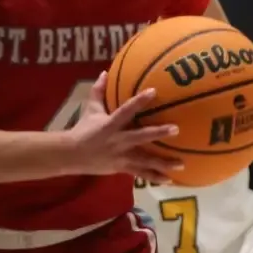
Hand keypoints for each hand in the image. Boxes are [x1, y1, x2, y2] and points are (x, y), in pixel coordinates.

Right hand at [66, 72, 181, 183]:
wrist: (71, 155)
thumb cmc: (83, 130)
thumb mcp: (90, 110)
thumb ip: (99, 91)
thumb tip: (105, 72)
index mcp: (110, 125)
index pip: (126, 111)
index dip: (139, 101)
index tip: (154, 91)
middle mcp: (118, 141)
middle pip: (140, 137)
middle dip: (158, 133)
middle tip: (176, 129)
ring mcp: (121, 157)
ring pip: (144, 160)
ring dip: (163, 163)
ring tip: (181, 164)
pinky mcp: (122, 168)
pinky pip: (141, 174)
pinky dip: (154, 177)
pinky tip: (170, 180)